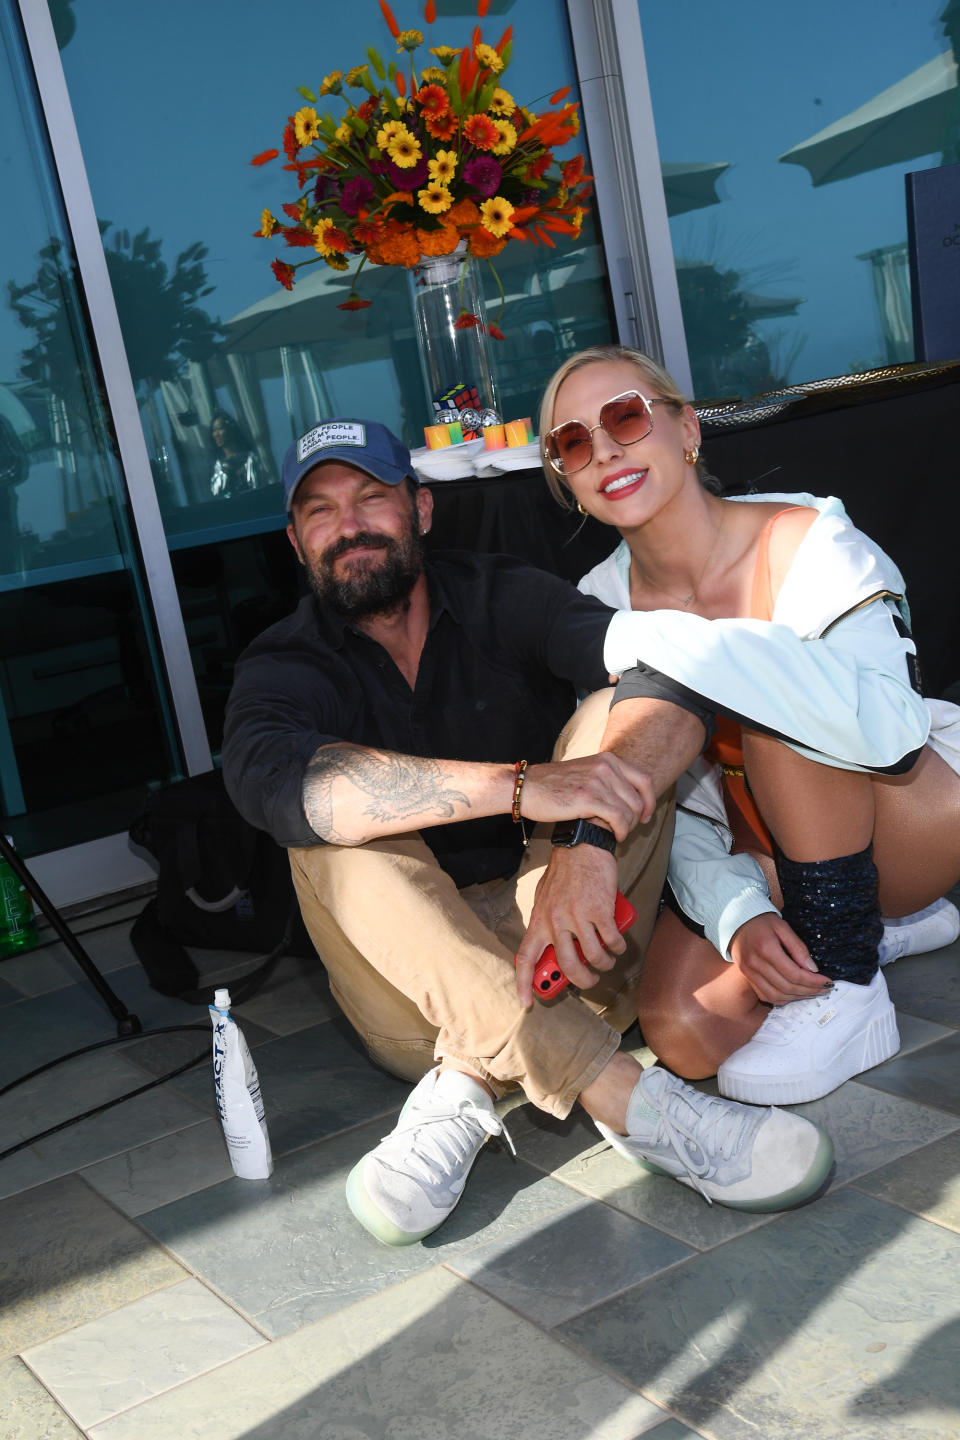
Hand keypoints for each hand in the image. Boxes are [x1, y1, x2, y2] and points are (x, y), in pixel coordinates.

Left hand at [515, 845, 621, 1004]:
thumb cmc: (565, 873)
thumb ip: (548, 923)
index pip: (525, 958)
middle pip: (567, 966)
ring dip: (604, 964)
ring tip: (607, 961)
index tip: (525, 1003)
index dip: (523, 984)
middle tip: (590, 981)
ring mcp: (578, 917)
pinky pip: (611, 940)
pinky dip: (618, 947)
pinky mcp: (600, 911)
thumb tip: (555, 948)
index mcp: (539, 921)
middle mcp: (556, 922)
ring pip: (593, 957)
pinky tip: (618, 945)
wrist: (582, 846)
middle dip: (581, 981)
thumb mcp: (546, 899)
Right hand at [519, 753, 654, 841]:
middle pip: (639, 798)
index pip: (644, 779)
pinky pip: (619, 819)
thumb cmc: (552, 785)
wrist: (526, 788)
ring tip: (618, 834)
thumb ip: (606, 778)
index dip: (650, 801)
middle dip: (637, 818)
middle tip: (627, 829)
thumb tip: (625, 796)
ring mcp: (597, 782)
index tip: (645, 815)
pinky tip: (614, 836)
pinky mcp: (588, 798)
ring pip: (630, 811)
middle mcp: (605, 767)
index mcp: (607, 759)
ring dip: (628, 827)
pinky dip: (621, 831)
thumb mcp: (585, 771)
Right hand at [729, 912, 831, 1004]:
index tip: (828, 981)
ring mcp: (749, 972)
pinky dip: (782, 999)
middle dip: (809, 990)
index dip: (813, 981)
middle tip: (824, 989)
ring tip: (812, 992)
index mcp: (766, 949)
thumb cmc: (763, 922)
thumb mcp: (783, 927)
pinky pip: (765, 995)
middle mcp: (755, 964)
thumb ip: (798, 948)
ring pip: (776, 995)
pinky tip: (794, 994)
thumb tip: (813, 969)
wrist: (737, 922)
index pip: (794, 973)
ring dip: (797, 997)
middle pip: (787, 987)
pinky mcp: (747, 977)